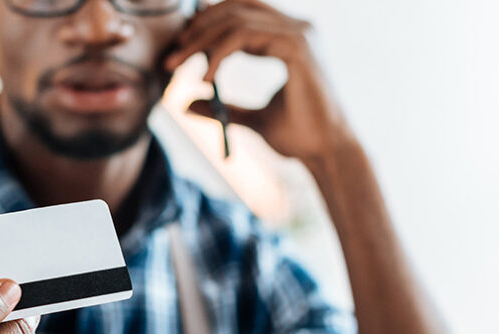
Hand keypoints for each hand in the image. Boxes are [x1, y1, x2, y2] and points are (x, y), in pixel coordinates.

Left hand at [164, 0, 353, 161]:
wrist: (326, 153)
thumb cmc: (299, 137)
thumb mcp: (252, 119)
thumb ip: (223, 107)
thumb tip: (186, 103)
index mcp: (290, 37)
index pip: (242, 10)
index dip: (208, 24)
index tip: (180, 49)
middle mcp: (297, 28)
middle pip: (235, 6)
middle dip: (198, 28)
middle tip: (172, 56)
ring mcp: (299, 34)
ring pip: (235, 18)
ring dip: (200, 40)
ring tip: (178, 65)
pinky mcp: (296, 47)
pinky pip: (245, 35)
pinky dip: (219, 53)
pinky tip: (206, 77)